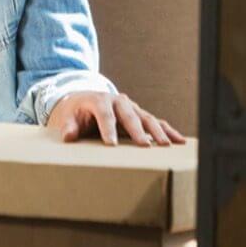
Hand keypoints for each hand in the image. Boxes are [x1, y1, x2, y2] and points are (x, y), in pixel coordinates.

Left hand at [47, 91, 186, 145]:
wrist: (82, 102)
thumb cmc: (75, 113)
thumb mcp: (67, 118)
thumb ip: (68, 126)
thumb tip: (68, 136)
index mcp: (99, 100)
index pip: (105, 115)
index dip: (108, 129)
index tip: (111, 144)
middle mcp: (118, 101)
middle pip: (129, 115)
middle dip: (137, 130)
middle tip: (144, 145)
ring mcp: (131, 108)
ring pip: (147, 118)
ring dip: (157, 131)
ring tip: (166, 145)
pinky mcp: (140, 115)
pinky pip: (156, 122)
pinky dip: (167, 130)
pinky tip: (178, 140)